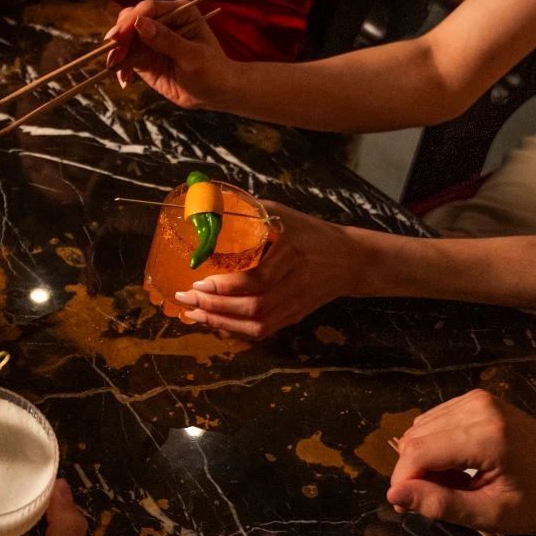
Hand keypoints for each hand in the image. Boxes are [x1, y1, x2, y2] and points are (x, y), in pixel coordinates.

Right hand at [104, 0, 235, 108]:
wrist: (216, 93)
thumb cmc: (212, 71)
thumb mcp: (192, 56)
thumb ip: (167, 40)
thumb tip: (140, 24)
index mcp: (178, 12)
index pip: (148, 9)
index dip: (131, 20)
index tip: (118, 36)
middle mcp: (162, 21)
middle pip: (131, 21)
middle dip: (119, 36)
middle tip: (114, 54)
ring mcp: (151, 40)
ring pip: (124, 39)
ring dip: (116, 53)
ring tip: (115, 68)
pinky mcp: (144, 57)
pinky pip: (125, 58)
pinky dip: (120, 67)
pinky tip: (124, 80)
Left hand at [173, 204, 359, 338]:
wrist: (349, 259)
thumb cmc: (310, 232)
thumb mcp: (283, 215)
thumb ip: (249, 212)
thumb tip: (207, 205)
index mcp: (292, 255)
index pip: (259, 279)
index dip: (227, 286)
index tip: (199, 281)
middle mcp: (295, 284)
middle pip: (254, 307)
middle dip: (215, 307)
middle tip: (185, 298)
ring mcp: (295, 305)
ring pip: (257, 325)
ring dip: (221, 323)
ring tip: (193, 313)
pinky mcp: (294, 317)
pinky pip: (262, 331)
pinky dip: (235, 330)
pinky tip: (214, 321)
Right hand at [386, 390, 535, 534]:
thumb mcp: (490, 514)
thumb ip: (440, 503)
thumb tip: (394, 493)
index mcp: (484, 436)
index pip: (417, 452)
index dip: (403, 481)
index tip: (405, 507)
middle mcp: (478, 408)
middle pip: (416, 437)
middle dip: (413, 471)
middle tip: (430, 500)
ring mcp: (479, 399)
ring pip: (422, 428)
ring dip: (424, 458)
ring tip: (449, 483)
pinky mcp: (479, 399)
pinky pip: (437, 420)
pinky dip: (436, 444)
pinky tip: (456, 464)